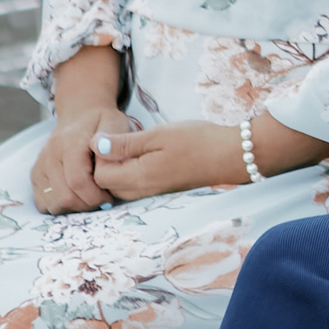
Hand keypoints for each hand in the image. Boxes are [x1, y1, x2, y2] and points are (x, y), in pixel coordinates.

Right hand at [31, 103, 130, 214]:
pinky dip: (61, 206)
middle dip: (87, 205)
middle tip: (102, 201)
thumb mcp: (115, 122)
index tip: (109, 198)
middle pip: (64, 196)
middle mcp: (49, 154)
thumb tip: (105, 157)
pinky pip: (42, 202)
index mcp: (69, 142)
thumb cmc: (101, 121)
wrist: (79, 113)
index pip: (77, 181)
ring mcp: (40, 165)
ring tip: (90, 197)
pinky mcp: (35, 175)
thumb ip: (114, 140)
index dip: (95, 196)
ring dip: (74, 207)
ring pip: (52, 203)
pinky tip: (76, 196)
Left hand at [93, 120, 242, 201]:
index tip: (112, 136)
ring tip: (135, 145)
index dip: (99, 156)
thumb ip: (125, 143)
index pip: (99, 176)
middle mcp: (143, 192)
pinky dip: (133, 171)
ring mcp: (153, 193)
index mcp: (139, 178)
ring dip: (120, 168)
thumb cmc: (198, 141)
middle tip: (122, 139)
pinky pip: (135, 186)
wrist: (232, 156)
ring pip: (121, 186)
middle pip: (107, 184)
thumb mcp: (159, 135)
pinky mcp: (162, 190)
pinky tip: (148, 154)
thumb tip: (96, 145)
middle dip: (107, 163)